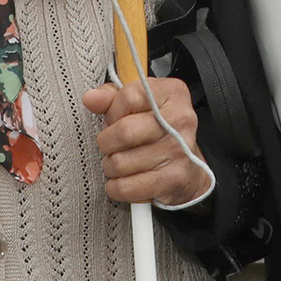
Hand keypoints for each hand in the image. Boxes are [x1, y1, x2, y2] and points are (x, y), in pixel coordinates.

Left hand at [83, 76, 210, 207]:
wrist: (189, 168)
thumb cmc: (157, 131)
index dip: (112, 111)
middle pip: (124, 130)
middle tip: (111, 145)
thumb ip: (111, 96)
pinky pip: (126, 187)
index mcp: (172, 93)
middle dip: (107, 141)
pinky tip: (125, 179)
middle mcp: (180, 120)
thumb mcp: (138, 104)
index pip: (130, 96)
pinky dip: (116, 187)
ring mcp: (179, 151)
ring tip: (120, 161)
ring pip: (120, 162)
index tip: (114, 119)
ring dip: (110, 166)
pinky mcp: (173, 180)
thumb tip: (91, 99)